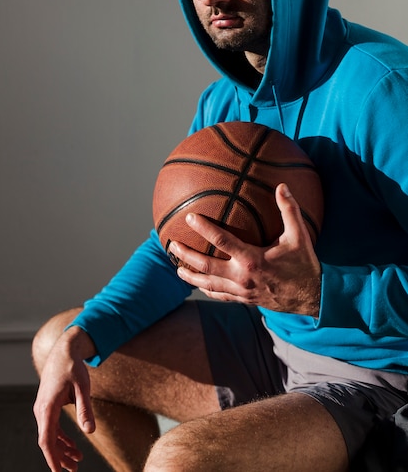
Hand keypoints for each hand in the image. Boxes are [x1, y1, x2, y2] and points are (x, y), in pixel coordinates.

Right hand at [33, 328, 95, 471]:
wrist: (65, 350)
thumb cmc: (73, 367)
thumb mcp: (83, 386)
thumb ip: (85, 409)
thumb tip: (90, 431)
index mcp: (47, 406)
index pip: (47, 439)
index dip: (53, 457)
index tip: (59, 471)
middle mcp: (41, 409)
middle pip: (48, 440)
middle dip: (60, 456)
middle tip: (75, 468)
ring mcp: (43, 407)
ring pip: (49, 435)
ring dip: (62, 448)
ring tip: (77, 459)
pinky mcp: (48, 405)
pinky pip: (52, 426)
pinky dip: (61, 437)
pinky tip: (73, 444)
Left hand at [170, 183, 320, 316]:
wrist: (313, 297)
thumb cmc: (305, 264)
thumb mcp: (299, 236)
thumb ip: (289, 210)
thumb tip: (282, 185)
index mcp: (252, 259)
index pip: (222, 241)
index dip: (204, 228)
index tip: (189, 217)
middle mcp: (243, 277)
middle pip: (206, 266)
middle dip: (187, 255)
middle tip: (171, 244)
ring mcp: (242, 291)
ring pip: (209, 284)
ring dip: (191, 276)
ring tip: (176, 268)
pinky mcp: (244, 300)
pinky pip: (221, 296)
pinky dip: (207, 290)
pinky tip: (199, 284)